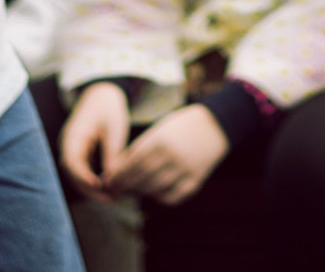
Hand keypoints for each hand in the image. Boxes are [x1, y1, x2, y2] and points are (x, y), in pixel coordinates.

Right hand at [60, 80, 134, 195]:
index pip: (71, 162)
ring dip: (91, 188)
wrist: (102, 94)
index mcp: (73, 135)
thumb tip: (112, 180)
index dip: (84, 178)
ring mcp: (72, 149)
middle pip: (72, 173)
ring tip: (112, 197)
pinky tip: (109, 188)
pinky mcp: (79, 153)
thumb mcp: (114, 129)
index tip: (102, 188)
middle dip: (89, 189)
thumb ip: (112, 153)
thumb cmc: (108, 108)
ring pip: (76, 175)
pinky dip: (93, 181)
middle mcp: (68, 145)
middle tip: (111, 199)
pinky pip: (82, 171)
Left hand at [108, 103, 231, 204]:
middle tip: (115, 190)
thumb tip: (116, 169)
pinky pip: (172, 197)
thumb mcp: (158, 131)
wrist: (215, 125)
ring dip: (140, 193)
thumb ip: (138, 149)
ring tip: (131, 191)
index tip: (108, 182)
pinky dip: (159, 198)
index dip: (118, 176)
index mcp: (160, 140)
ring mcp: (185, 170)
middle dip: (125, 186)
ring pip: (155, 190)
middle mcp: (172, 156)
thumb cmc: (180, 126)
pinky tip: (153, 193)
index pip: (132, 165)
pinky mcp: (195, 181)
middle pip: (141, 179)